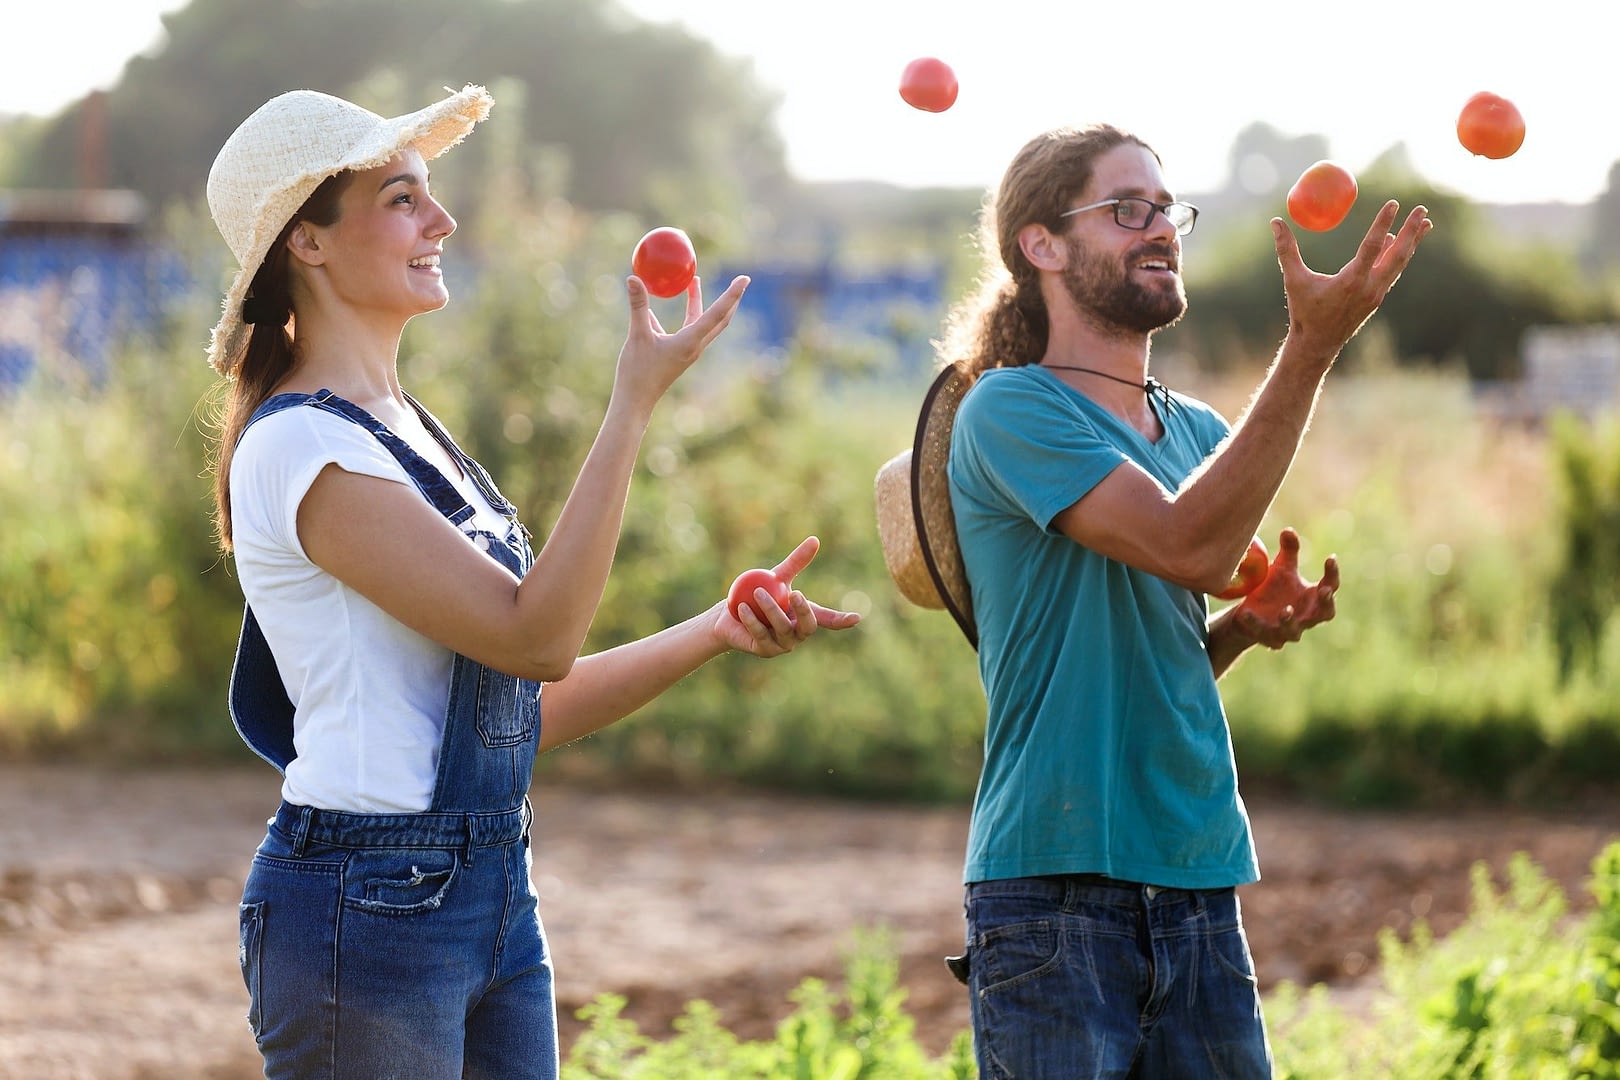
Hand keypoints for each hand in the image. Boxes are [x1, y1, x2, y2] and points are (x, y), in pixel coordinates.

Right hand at [614, 273, 748, 416]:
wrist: (636, 402)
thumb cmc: (637, 372)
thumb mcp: (637, 335)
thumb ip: (638, 305)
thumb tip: (634, 277)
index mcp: (690, 341)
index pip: (718, 312)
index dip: (732, 293)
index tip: (745, 278)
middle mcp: (695, 346)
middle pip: (721, 318)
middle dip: (730, 298)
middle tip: (739, 279)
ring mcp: (688, 351)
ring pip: (703, 323)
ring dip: (701, 302)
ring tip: (693, 282)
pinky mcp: (679, 354)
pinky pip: (686, 329)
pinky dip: (681, 315)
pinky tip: (656, 308)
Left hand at [714, 536, 861, 656]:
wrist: (729, 614)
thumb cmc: (757, 593)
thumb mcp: (778, 577)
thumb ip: (797, 562)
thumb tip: (815, 540)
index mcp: (804, 616)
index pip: (827, 619)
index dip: (841, 620)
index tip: (856, 618)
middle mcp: (798, 633)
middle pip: (808, 626)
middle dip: (803, 611)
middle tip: (794, 594)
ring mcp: (783, 645)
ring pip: (782, 629)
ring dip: (771, 610)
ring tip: (757, 592)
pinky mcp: (764, 650)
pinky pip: (760, 635)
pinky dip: (752, 620)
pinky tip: (742, 608)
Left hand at [1229, 527, 1337, 649]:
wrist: (1249, 613)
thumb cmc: (1274, 589)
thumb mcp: (1281, 568)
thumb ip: (1289, 551)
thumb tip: (1288, 530)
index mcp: (1314, 597)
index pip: (1331, 585)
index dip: (1333, 573)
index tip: (1330, 557)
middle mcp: (1307, 616)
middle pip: (1325, 613)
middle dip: (1326, 603)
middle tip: (1323, 591)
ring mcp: (1289, 630)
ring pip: (1294, 631)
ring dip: (1290, 620)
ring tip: (1285, 610)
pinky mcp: (1270, 639)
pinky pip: (1265, 635)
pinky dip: (1255, 624)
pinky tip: (1245, 612)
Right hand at [1272, 201, 1431, 364]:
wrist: (1317, 344)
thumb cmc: (1304, 311)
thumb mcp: (1293, 280)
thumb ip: (1286, 250)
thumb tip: (1275, 221)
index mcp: (1351, 281)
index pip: (1372, 247)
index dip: (1383, 223)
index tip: (1393, 204)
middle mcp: (1369, 287)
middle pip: (1398, 254)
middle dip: (1411, 230)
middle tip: (1421, 209)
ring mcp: (1376, 294)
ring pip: (1399, 263)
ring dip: (1412, 241)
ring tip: (1424, 222)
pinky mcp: (1376, 298)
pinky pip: (1392, 271)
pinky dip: (1398, 255)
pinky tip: (1398, 242)